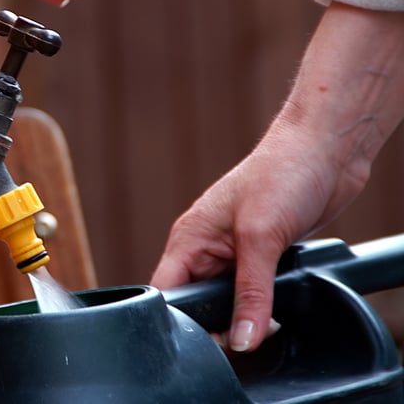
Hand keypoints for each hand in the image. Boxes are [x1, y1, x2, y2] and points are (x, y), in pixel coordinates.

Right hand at [151, 121, 364, 351]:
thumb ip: (250, 294)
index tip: (204, 342)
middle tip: (245, 336)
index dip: (177, 321)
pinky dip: (264, 306)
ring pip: (227, 303)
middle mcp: (206, 249)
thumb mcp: (260, 238)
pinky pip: (253, 293)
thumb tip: (243, 340)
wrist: (327, 151)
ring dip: (245, 315)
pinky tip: (278, 309)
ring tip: (266, 321)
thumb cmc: (282, 174)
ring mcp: (234, 254)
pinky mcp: (262, 257)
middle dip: (218, 324)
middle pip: (197, 304)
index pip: (165, 293)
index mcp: (188, 240)